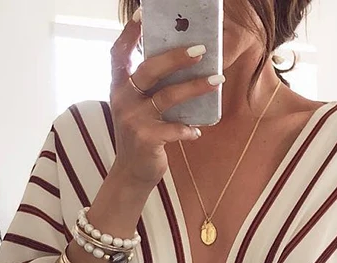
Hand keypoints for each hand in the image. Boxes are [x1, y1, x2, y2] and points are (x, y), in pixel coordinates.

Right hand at [109, 11, 223, 186]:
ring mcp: (133, 119)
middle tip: (202, 49)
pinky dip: (189, 129)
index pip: (119, 53)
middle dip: (176, 57)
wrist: (132, 173)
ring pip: (168, 96)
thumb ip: (151, 87)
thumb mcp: (138, 107)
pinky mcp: (146, 139)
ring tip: (218, 79)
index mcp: (118, 86)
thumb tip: (186, 62)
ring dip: (196, 86)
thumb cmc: (141, 134)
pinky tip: (198, 130)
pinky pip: (175, 129)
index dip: (130, 33)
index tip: (143, 13)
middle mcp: (122, 99)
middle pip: (150, 69)